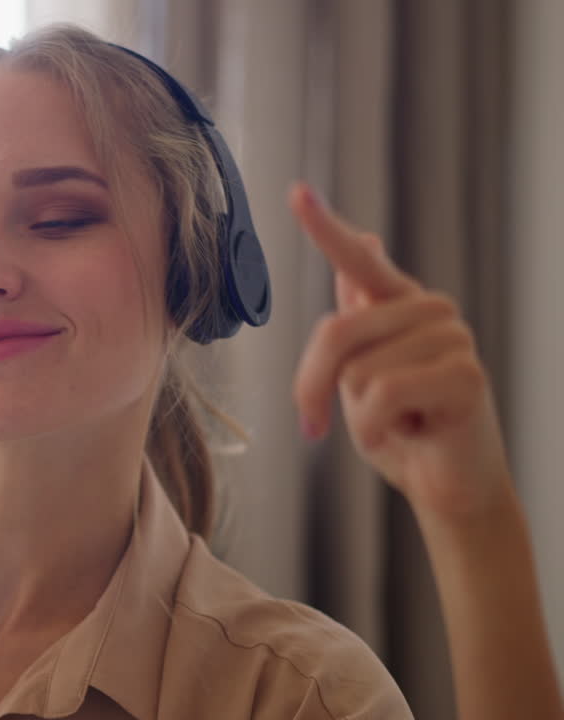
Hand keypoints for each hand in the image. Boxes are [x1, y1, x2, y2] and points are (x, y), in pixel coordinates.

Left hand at [290, 184, 512, 519]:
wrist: (442, 485)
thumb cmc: (399, 429)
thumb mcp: (359, 374)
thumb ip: (358, 315)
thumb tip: (367, 239)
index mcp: (399, 306)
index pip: (358, 261)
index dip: (324, 227)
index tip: (295, 193)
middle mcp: (429, 311)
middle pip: (336, 333)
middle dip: (316, 388)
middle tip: (319, 422)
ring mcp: (453, 339)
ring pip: (358, 372)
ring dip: (359, 414)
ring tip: (397, 423)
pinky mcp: (466, 375)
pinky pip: (383, 396)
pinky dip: (376, 427)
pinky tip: (409, 432)